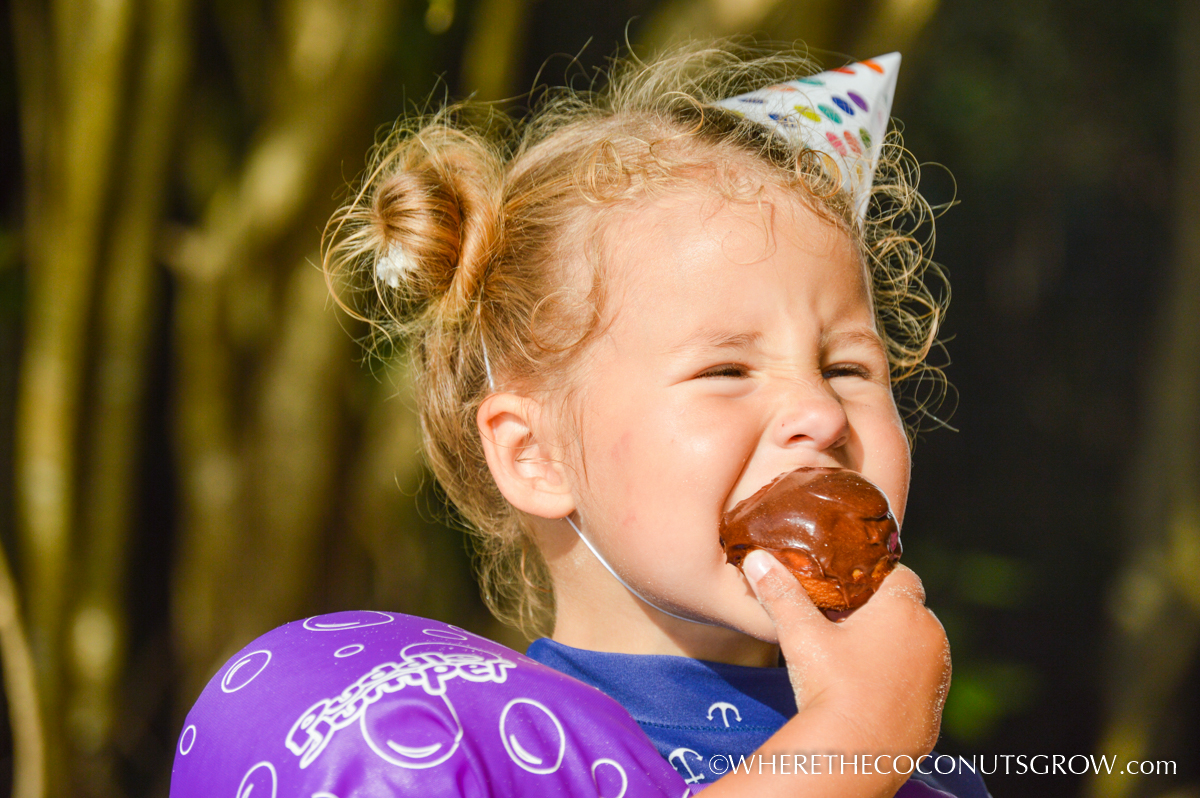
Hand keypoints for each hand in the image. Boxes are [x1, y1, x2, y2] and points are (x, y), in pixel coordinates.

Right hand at [742, 550, 949, 759]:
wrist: (856, 754)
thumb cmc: (832, 685)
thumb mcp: (801, 634)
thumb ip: (781, 593)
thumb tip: (757, 559)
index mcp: (903, 609)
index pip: (901, 574)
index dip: (875, 577)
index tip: (849, 586)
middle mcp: (931, 637)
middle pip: (908, 611)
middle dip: (881, 613)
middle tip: (843, 622)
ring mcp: (938, 675)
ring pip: (916, 646)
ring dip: (893, 647)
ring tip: (854, 658)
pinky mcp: (935, 708)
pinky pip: (919, 681)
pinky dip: (899, 679)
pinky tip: (868, 689)